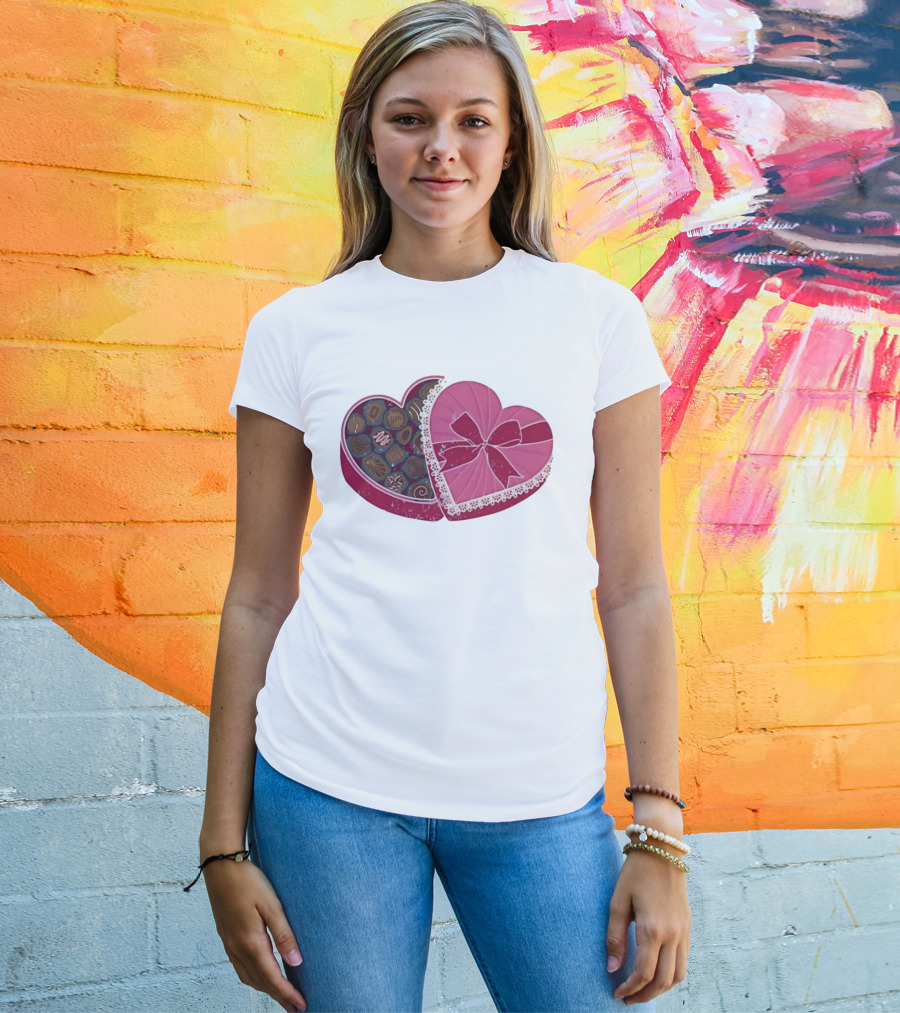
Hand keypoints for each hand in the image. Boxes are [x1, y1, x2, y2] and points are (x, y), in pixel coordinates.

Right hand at [203, 858, 307, 1012]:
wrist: (220, 865)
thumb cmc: (248, 880)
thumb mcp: (271, 904)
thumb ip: (284, 934)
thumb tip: (296, 962)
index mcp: (250, 942)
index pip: (272, 978)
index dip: (287, 994)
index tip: (301, 1005)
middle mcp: (237, 948)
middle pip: (260, 982)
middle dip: (278, 997)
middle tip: (295, 1008)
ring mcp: (229, 943)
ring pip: (248, 977)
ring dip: (265, 989)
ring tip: (281, 994)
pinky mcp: (226, 936)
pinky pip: (240, 967)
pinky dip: (253, 977)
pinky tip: (260, 974)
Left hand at [606, 848, 690, 1005]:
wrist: (662, 849)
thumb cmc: (635, 873)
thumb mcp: (618, 902)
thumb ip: (614, 937)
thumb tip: (612, 969)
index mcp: (652, 929)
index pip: (643, 973)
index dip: (630, 989)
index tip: (617, 993)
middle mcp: (672, 934)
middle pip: (663, 981)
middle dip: (645, 995)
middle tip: (628, 998)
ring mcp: (684, 931)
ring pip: (678, 975)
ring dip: (661, 988)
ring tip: (642, 990)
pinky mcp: (688, 926)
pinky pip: (684, 960)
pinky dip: (671, 974)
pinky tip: (656, 971)